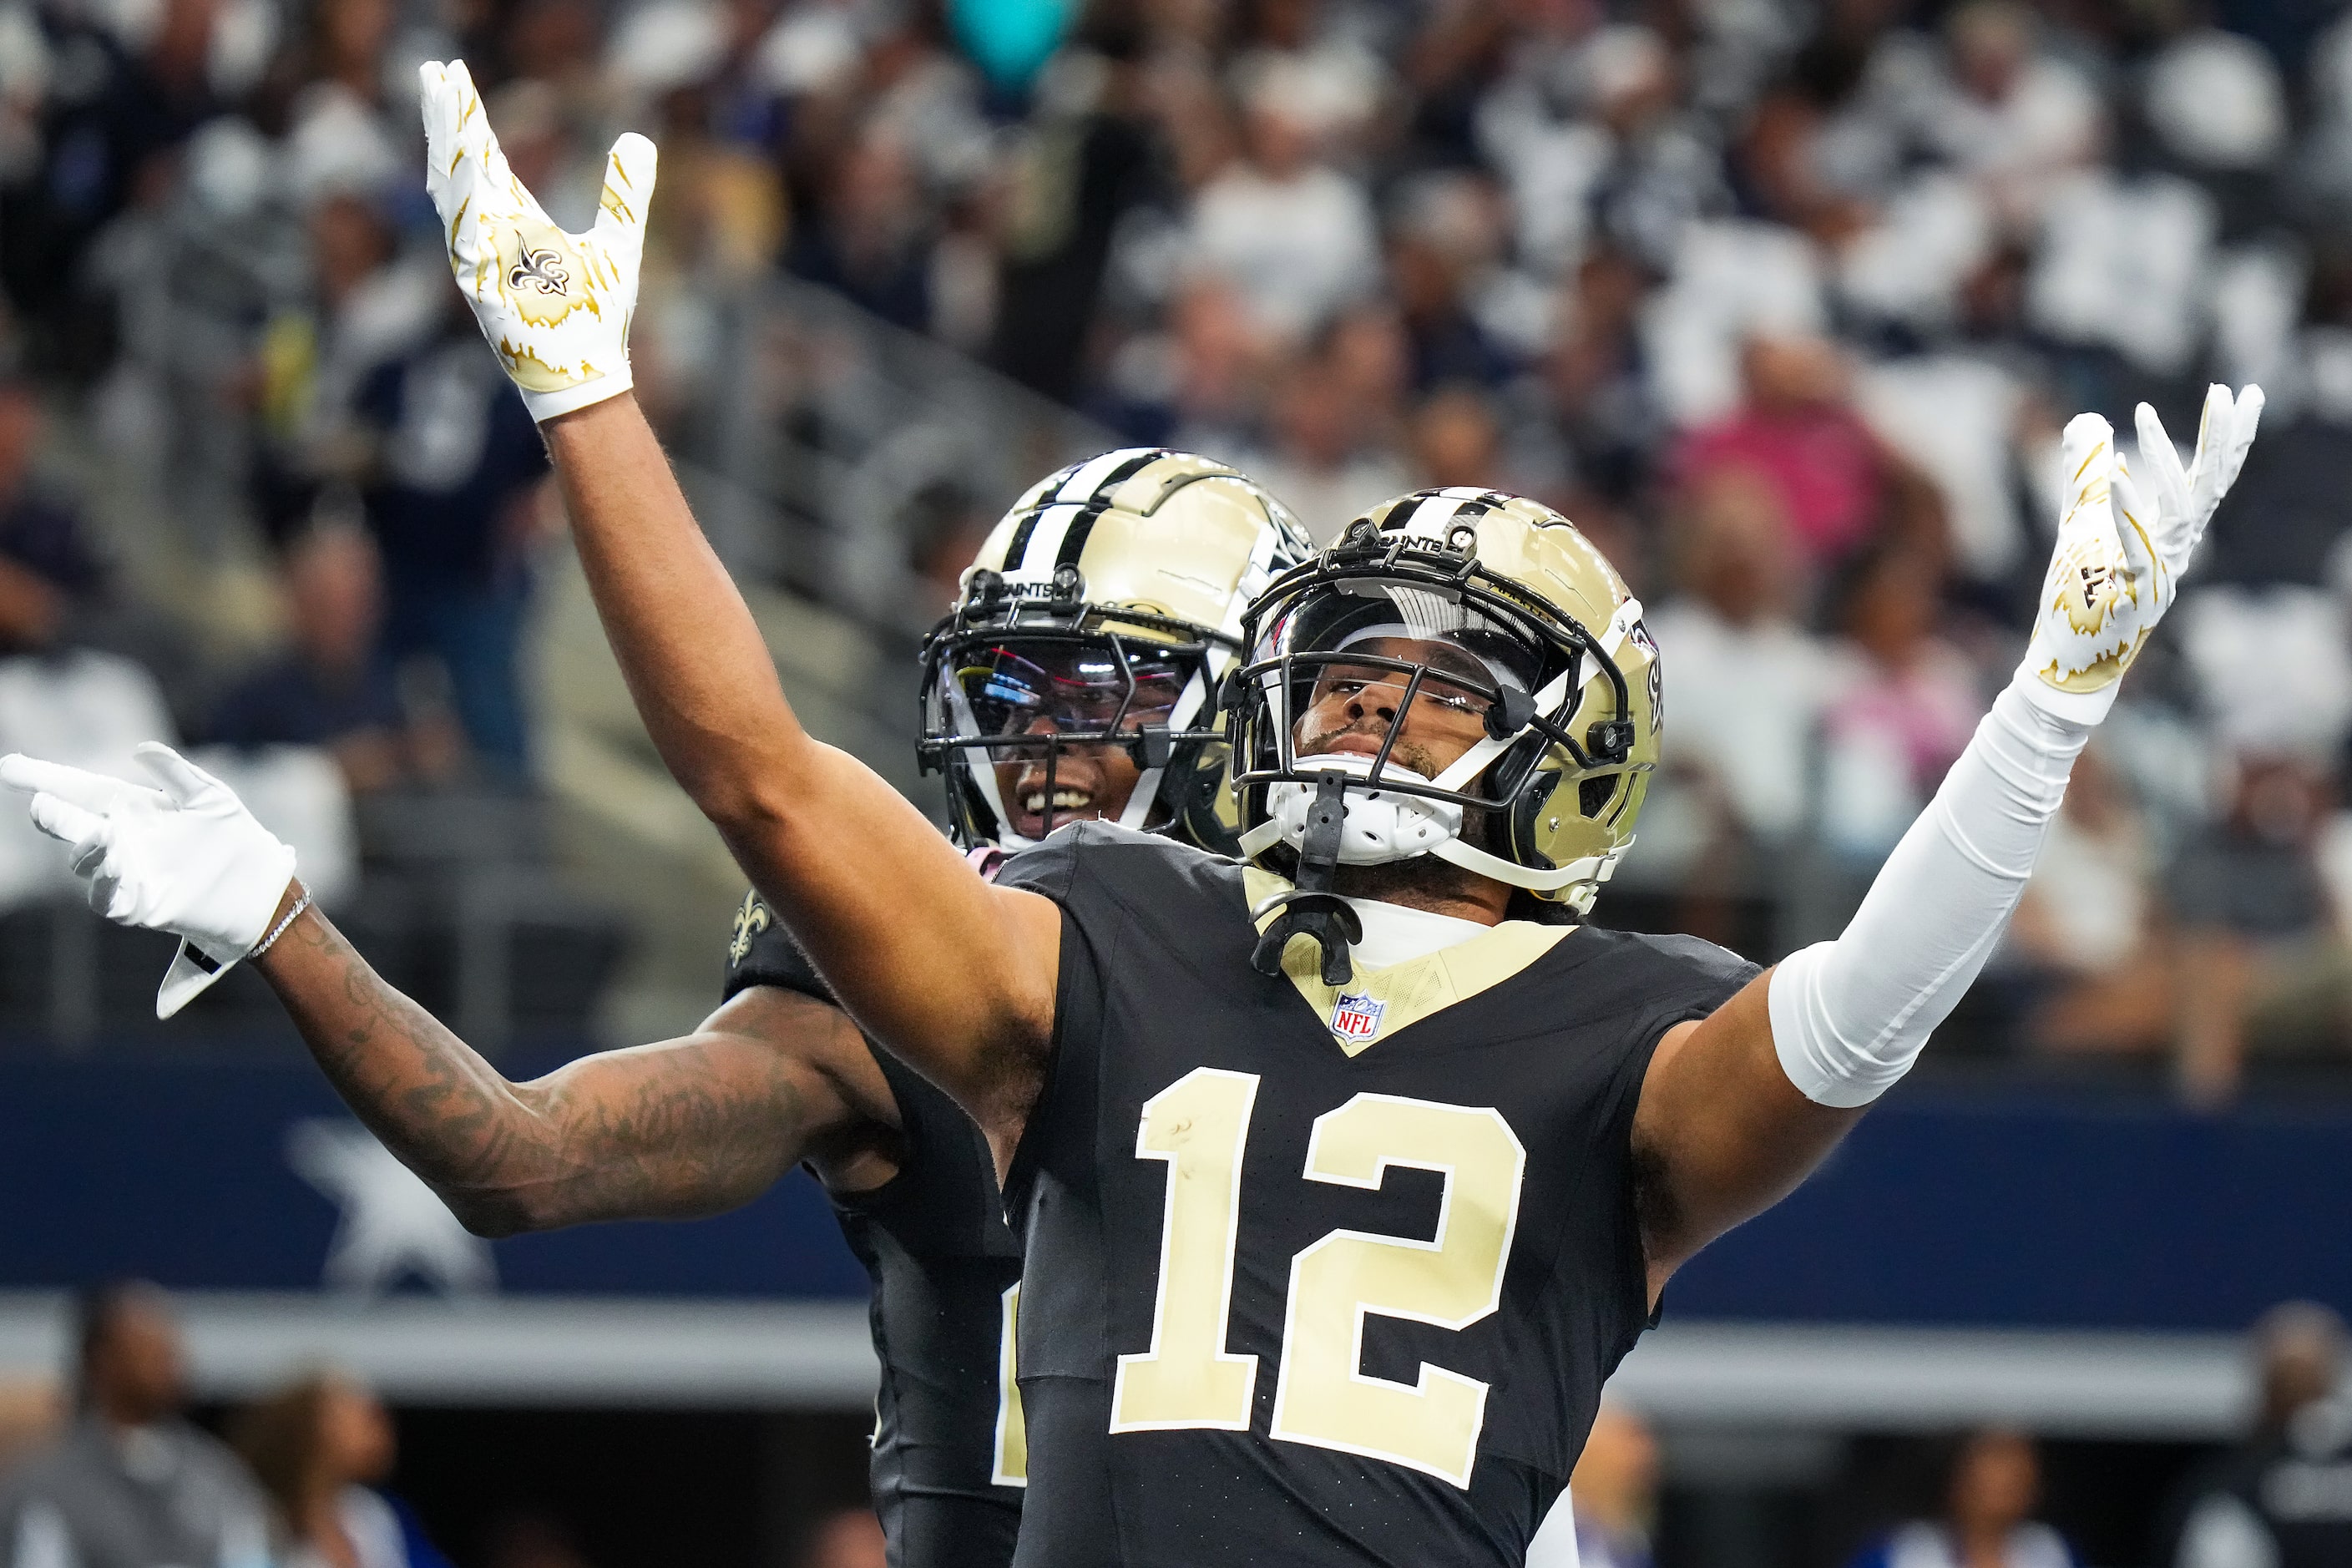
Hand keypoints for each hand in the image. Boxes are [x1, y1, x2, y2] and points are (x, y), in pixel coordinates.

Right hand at [0, 743, 296, 1014]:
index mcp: (134, 809)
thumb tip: (139, 748)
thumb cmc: (236, 838)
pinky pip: (109, 897)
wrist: (263, 888)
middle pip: (74, 824)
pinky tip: (112, 867)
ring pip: (87, 862)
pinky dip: (105, 883)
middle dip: (53, 815)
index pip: (81, 789)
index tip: (9, 765)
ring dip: (85, 850)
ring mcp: (127, 872)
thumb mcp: (210, 798)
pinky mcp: (139, 904)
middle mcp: (121, 839)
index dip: (45, 777)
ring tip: (98, 835)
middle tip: (40, 802)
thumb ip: (176, 773)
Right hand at [419, 59, 657, 422]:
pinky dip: (465, 198)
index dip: (469, 118)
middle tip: (435, 71)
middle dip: (448, 118)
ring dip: (449, 146)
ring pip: (455, 190)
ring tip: (441, 99)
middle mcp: (493, 234)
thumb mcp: (618, 240)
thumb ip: (625, 192)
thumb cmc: (596, 318)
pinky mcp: (481, 285)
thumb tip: (636, 138)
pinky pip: (467, 233)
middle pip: (462, 164)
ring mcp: (482, 258)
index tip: (453, 77)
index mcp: (516, 221)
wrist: (588, 375)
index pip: (485, 157)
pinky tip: (466, 163)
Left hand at [2018, 383, 2262, 723]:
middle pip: (2209, 487)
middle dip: (2221, 438)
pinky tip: (2116, 475)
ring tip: (2143, 417)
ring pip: (2177, 510)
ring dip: (2163, 461)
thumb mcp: (2080, 520)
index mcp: (2170, 532)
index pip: (2210, 477)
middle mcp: (2174, 550)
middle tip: (2227, 391)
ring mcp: (2158, 574)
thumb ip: (2086, 473)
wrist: (2066, 656)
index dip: (2230, 437)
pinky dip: (2127, 511)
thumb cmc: (2079, 591)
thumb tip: (2086, 420)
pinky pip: (2136, 548)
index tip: (2244, 392)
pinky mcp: (2131, 596)